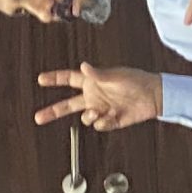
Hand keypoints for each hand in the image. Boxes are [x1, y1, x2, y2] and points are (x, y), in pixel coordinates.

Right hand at [34, 64, 160, 131]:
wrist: (153, 96)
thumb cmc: (136, 80)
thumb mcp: (115, 76)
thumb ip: (97, 74)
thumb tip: (83, 66)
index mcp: (92, 82)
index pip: (68, 79)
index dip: (54, 79)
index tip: (41, 79)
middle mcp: (94, 96)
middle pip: (68, 105)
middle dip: (53, 111)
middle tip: (39, 117)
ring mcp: (101, 109)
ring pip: (85, 118)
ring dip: (89, 116)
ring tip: (97, 111)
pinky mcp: (110, 120)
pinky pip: (101, 126)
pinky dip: (104, 122)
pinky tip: (113, 116)